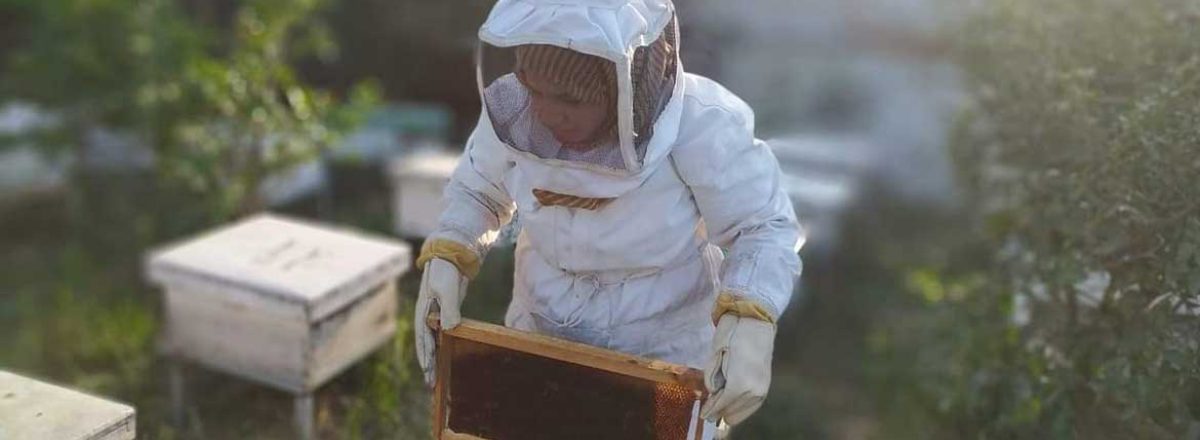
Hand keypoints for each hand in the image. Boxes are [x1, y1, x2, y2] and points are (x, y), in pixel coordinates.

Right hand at [414, 258, 466, 386]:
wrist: (451, 257)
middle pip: (426, 344)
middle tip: (431, 384)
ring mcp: (435, 315)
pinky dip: (442, 347)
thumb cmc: (446, 272)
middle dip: (428, 364)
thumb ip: (449, 309)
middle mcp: (426, 316)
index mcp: (422, 312)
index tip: (428, 371)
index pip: (423, 339)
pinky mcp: (445, 313)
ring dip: (435, 358)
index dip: (425, 356)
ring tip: (436, 377)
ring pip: (433, 342)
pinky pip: (442, 334)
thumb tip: (449, 328)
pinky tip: (446, 357)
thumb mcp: (447, 290)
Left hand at [700, 313, 775, 428]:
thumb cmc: (732, 334)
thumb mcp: (715, 355)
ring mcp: (763, 389)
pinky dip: (741, 406)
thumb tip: (713, 393)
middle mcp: (753, 391)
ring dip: (730, 409)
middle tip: (710, 404)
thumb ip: (712, 378)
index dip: (710, 410)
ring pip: (742, 412)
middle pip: (731, 412)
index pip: (721, 405)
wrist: (756, 320)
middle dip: (719, 410)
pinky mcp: (767, 385)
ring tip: (720, 401)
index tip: (703, 415)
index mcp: (739, 384)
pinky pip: (752, 405)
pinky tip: (733, 402)